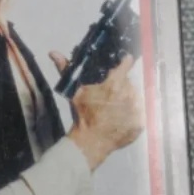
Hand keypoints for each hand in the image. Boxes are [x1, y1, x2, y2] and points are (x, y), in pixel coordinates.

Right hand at [49, 52, 144, 170]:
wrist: (91, 142)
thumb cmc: (83, 115)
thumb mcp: (74, 92)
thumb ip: (66, 70)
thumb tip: (53, 52)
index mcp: (115, 84)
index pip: (126, 64)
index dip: (124, 62)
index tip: (124, 61)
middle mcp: (129, 93)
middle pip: (129, 83)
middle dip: (122, 87)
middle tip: (111, 96)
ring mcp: (137, 109)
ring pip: (135, 97)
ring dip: (128, 100)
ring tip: (116, 109)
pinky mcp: (141, 122)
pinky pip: (139, 114)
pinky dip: (132, 115)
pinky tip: (121, 119)